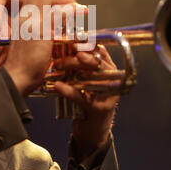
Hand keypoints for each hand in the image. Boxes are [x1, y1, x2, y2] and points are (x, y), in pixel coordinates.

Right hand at [3, 0, 86, 95]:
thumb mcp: (27, 45)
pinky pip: (59, 14)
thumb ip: (35, 34)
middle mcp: (24, 18)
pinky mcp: (41, 32)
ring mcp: (32, 23)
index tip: (63, 3)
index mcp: (21, 20)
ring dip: (66, 0)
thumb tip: (49, 30)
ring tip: (78, 8)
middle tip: (72, 4)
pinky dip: (71, 11)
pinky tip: (80, 15)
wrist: (15, 78)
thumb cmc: (23, 67)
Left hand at [53, 44, 119, 160]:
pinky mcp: (99, 109)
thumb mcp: (88, 78)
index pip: (101, 52)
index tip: (74, 39)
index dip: (87, 44)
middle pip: (96, 62)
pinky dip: (68, 90)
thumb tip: (76, 43)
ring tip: (58, 65)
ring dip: (72, 69)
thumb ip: (87, 63)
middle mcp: (112, 81)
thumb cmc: (87, 100)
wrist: (92, 130)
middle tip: (63, 52)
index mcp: (111, 70)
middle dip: (78, 56)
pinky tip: (58, 85)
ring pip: (90, 76)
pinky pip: (81, 96)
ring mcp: (108, 95)